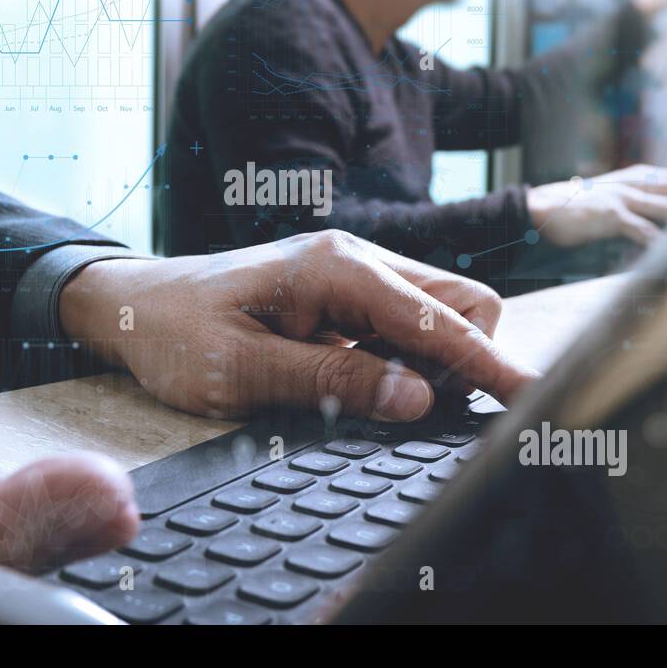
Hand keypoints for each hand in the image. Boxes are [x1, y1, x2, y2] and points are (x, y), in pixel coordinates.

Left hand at [59, 231, 536, 422]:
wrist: (133, 303)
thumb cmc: (176, 333)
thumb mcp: (241, 370)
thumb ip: (331, 383)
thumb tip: (417, 398)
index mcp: (336, 269)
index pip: (440, 317)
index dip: (488, 364)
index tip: (532, 398)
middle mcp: (356, 259)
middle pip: (462, 301)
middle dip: (466, 356)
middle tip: (416, 408)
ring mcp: (354, 273)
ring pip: (441, 309)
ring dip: (437, 358)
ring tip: (375, 396)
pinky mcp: (347, 294)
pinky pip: (407, 321)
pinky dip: (409, 356)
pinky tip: (364, 381)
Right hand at [527, 164, 666, 246]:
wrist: (540, 208)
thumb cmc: (578, 208)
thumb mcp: (614, 198)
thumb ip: (640, 202)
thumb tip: (666, 215)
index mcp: (640, 176)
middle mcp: (637, 182)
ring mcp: (624, 197)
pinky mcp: (610, 215)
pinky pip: (643, 228)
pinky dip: (662, 241)